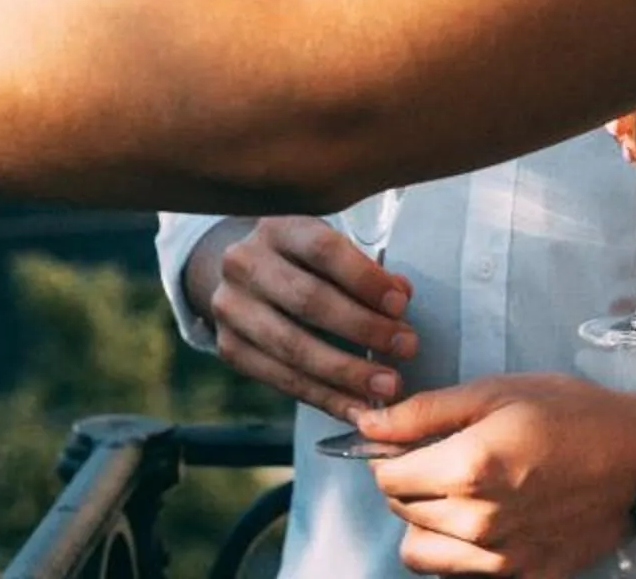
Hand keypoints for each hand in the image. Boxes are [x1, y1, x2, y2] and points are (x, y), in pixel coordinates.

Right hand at [189, 216, 415, 421]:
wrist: (238, 276)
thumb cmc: (297, 261)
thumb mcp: (325, 249)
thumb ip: (362, 269)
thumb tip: (400, 293)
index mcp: (276, 229)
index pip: (322, 250)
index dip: (364, 278)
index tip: (401, 304)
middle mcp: (244, 263)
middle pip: (308, 300)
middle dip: (364, 328)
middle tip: (406, 347)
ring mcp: (231, 308)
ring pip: (293, 347)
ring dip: (347, 372)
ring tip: (387, 386)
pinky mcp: (229, 348)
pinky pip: (281, 380)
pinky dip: (324, 397)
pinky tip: (356, 408)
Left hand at [361, 374, 635, 577]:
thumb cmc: (570, 413)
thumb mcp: (494, 392)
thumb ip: (423, 412)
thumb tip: (366, 424)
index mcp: (467, 469)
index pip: (386, 477)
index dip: (386, 455)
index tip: (404, 443)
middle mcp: (478, 522)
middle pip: (401, 512)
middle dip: (407, 484)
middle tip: (436, 461)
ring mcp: (502, 558)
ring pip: (421, 554)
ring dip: (425, 524)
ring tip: (454, 495)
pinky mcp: (526, 577)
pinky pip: (462, 575)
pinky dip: (459, 553)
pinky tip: (483, 521)